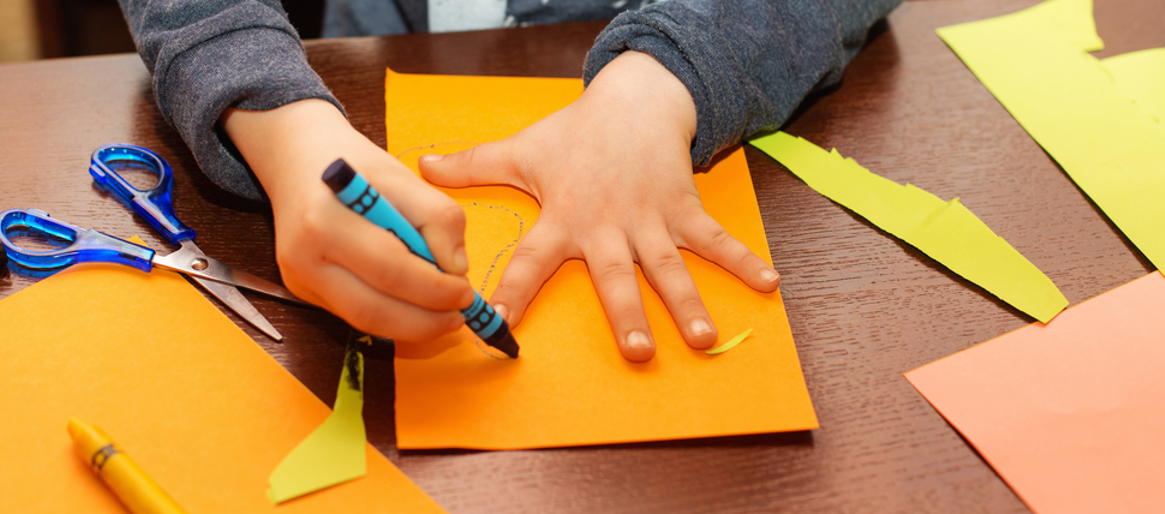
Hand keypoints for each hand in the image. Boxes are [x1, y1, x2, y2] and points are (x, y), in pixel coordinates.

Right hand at [222, 99, 475, 340]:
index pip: (389, 269)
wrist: (297, 156)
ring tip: (444, 316)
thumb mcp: (402, 176)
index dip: (435, 290)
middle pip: (372, 309)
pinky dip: (391, 316)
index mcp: (325, 221)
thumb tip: (456, 267)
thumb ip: (437, 216)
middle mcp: (303, 256)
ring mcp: (299, 278)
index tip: (467, 291)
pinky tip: (416, 307)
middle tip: (460, 313)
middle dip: (425, 320)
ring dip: (411, 326)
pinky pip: (353, 315)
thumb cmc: (353, 163)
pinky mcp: (303, 290)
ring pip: (362, 321)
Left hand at [419, 51, 779, 361]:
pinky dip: (744, 260)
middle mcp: (607, 225)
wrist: (633, 98)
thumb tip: (422, 164)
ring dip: (689, 302)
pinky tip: (771, 285)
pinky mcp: (684, 208)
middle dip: (627, 316)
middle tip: (638, 354)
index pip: (530, 261)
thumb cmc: (574, 133)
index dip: (513, 294)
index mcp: (563, 217)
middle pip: (616, 277)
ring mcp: (650, 218)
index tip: (500, 329)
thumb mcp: (522, 149)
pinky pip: (716, 239)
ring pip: (669, 267)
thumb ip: (473, 164)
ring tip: (705, 339)